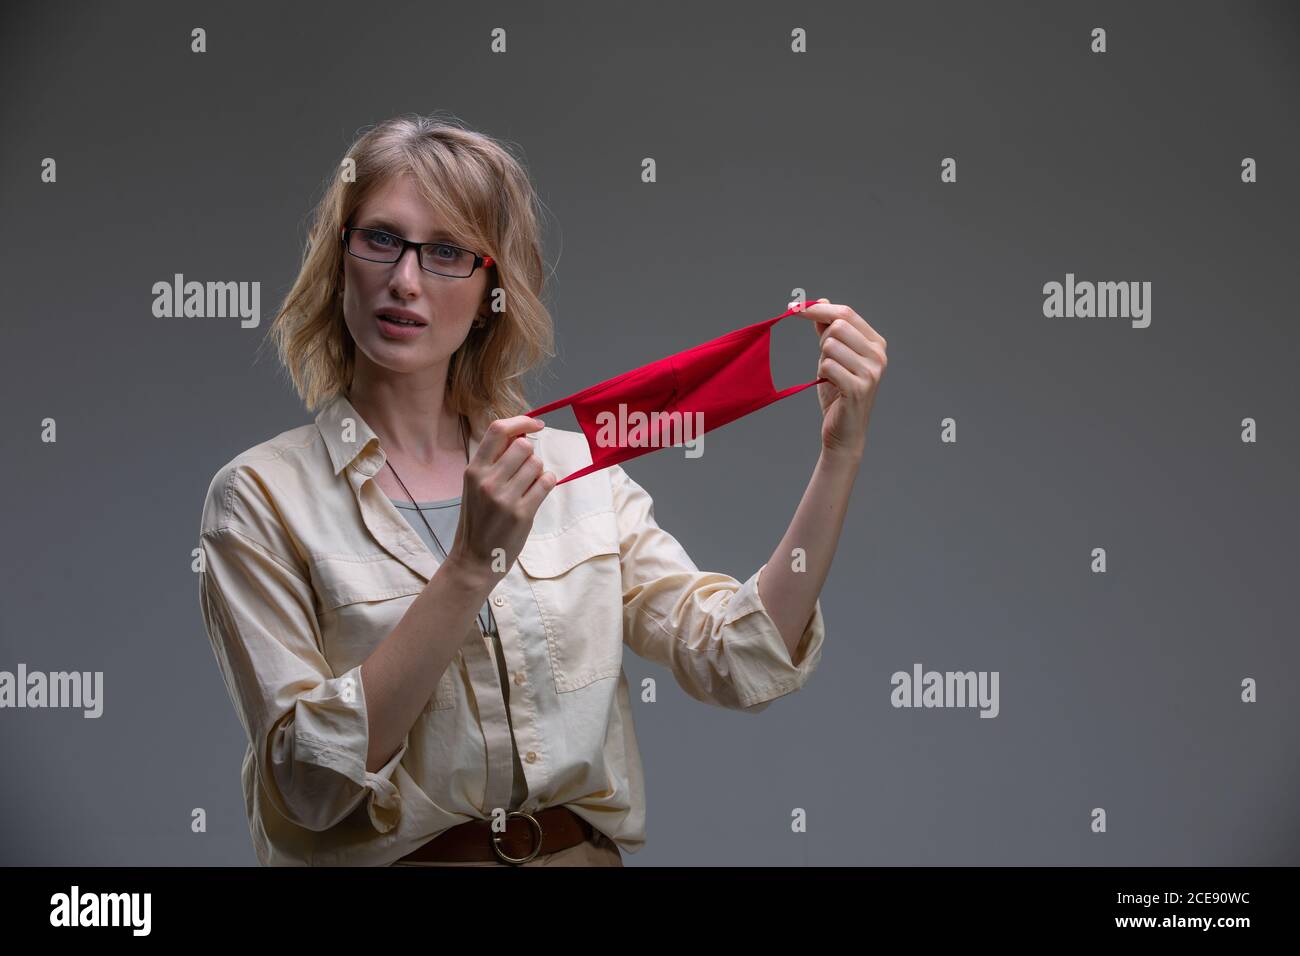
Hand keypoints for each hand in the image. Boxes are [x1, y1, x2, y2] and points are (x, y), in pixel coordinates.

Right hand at [446, 416, 554, 583]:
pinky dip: (547, 482)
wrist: (474, 559)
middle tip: (525, 470)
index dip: (521, 421)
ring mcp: (505, 498)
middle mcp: (487, 481)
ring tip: (528, 486)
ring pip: (537, 464)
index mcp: (473, 470)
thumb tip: (521, 434)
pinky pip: (546, 482)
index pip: (498, 430)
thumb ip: (493, 461)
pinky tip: (537, 492)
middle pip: (524, 446)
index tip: (536, 424)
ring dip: (538, 471)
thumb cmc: (477, 519)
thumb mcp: (474, 486)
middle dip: (530, 454)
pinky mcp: (522, 514)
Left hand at [794, 298, 886, 461]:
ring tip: (832, 377)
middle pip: (838, 326)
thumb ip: (828, 331)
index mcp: (876, 343)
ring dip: (823, 361)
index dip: (818, 309)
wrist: (844, 432)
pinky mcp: (859, 388)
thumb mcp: (833, 357)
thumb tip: (820, 302)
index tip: (794, 307)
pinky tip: (832, 386)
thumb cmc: (838, 393)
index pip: (846, 313)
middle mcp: (878, 355)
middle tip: (827, 362)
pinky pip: (827, 366)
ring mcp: (871, 372)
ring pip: (830, 346)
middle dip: (823, 341)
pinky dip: (823, 375)